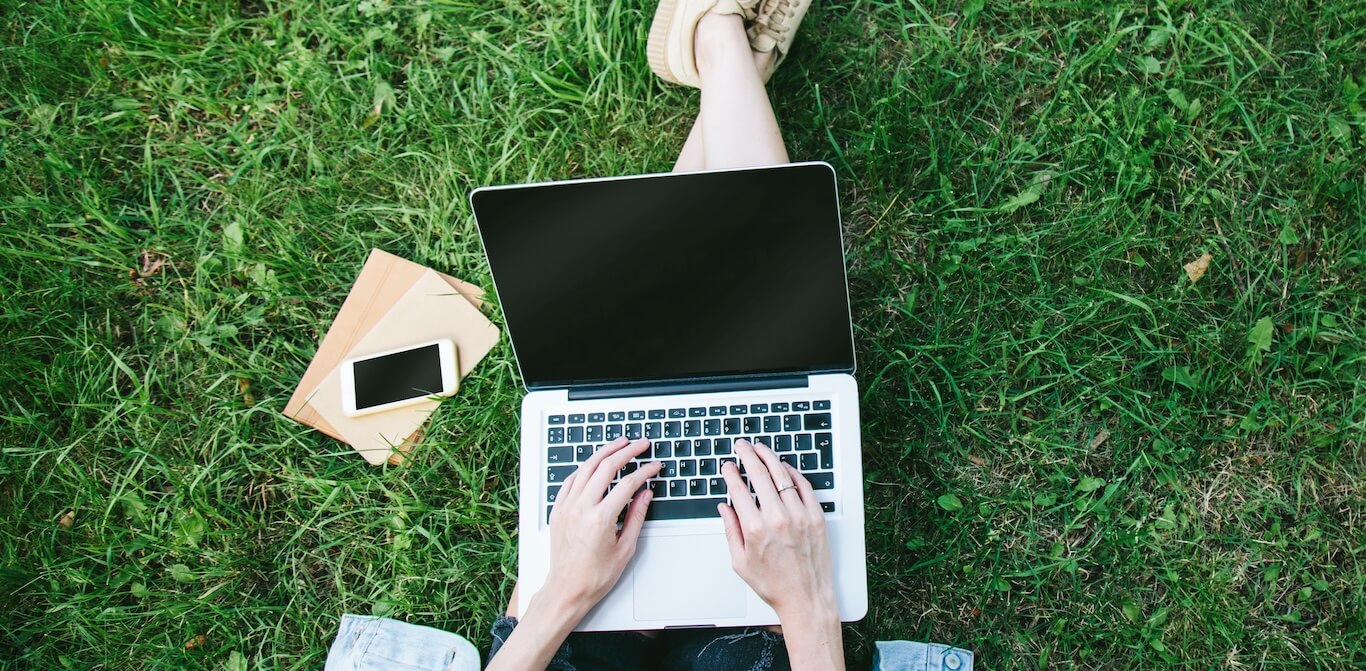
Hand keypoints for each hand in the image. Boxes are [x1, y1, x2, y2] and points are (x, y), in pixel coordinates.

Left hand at [544, 437, 660, 609]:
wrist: (567, 590)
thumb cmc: (594, 576)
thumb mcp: (625, 548)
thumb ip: (636, 516)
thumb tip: (645, 494)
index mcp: (600, 519)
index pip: (627, 484)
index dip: (644, 471)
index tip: (654, 466)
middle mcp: (581, 509)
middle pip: (606, 468)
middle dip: (626, 452)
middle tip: (640, 445)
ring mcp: (566, 507)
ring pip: (586, 468)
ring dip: (604, 452)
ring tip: (619, 444)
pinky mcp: (557, 510)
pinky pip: (570, 480)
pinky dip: (584, 468)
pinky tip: (593, 463)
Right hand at [718, 439, 836, 619]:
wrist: (806, 598)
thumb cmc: (774, 585)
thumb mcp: (740, 562)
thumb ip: (730, 531)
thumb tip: (724, 508)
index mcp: (755, 529)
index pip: (738, 490)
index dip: (731, 473)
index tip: (727, 465)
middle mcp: (777, 518)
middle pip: (759, 475)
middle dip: (747, 455)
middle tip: (741, 446)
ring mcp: (799, 515)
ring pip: (782, 476)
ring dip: (769, 458)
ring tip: (760, 448)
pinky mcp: (816, 517)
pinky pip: (804, 486)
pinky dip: (793, 473)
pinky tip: (784, 467)